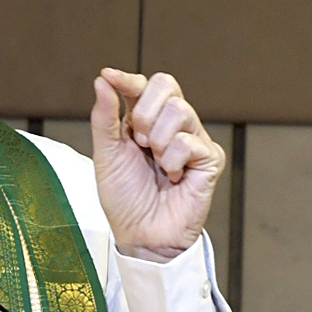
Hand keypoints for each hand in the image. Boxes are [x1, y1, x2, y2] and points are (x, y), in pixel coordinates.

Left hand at [90, 68, 224, 261]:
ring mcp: (193, 139)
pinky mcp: (209, 158)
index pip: (145, 86)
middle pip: (166, 85)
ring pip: (178, 111)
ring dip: (157, 142)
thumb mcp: (106, 155)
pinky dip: (172, 162)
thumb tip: (102, 81)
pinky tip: (172, 177)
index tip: (109, 77)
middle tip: (139, 142)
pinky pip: (188, 141)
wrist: (141, 234)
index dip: (128, 79)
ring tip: (156, 165)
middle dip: (145, 112)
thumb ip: (104, 118)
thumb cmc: (125, 198)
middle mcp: (171, 125)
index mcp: (145, 121)